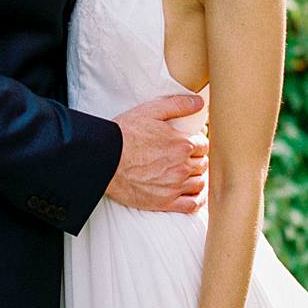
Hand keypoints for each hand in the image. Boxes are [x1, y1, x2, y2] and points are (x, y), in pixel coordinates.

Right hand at [107, 94, 207, 212]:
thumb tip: (199, 102)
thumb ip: (178, 105)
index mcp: (182, 144)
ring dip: (197, 178)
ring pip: (200, 184)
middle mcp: (182, 166)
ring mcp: (174, 186)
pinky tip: (193, 195)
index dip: (197, 143)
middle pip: (202, 164)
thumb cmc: (124, 134)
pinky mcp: (165, 202)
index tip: (188, 145)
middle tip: (186, 159)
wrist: (104, 159)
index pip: (203, 145)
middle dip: (196, 160)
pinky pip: (192, 205)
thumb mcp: (150, 111)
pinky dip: (197, 201)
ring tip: (187, 175)